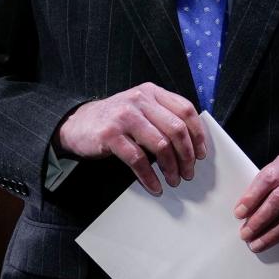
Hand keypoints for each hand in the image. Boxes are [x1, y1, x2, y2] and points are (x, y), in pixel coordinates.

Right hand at [54, 82, 205, 195]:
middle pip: (176, 129)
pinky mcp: (110, 135)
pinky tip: (154, 186)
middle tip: (189, 172)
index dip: (198, 134)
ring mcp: (124, 116)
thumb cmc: (114, 120)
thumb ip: (162, 116)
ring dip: (171, 167)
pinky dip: (149, 177)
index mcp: (151, 92)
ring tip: (174, 180)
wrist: (77, 123)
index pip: (185, 110)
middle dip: (187, 155)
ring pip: (160, 145)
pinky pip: (138, 159)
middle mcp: (140, 100)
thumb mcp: (140, 108)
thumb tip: (192, 143)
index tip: (201, 154)